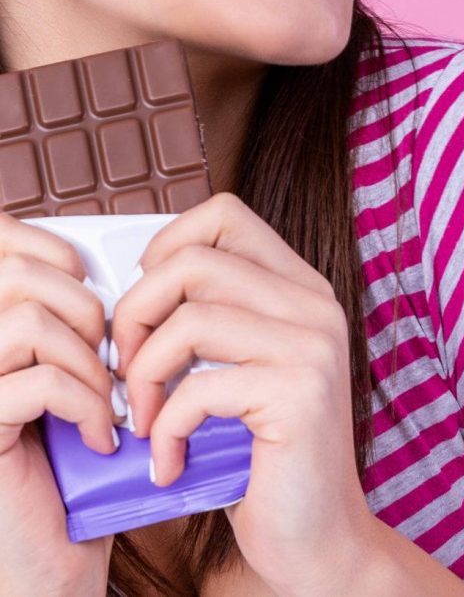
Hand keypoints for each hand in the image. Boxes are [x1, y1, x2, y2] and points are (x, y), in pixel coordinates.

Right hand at [0, 213, 118, 596]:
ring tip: (108, 401)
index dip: (55, 254)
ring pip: (27, 322)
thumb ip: (69, 317)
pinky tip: (99, 438)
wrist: (51, 568)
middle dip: (86, 309)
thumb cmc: (70, 469)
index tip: (94, 300)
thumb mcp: (73, 376)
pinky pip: (37, 382)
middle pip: (17, 271)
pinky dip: (85, 405)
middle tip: (112, 360)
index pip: (1, 240)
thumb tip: (99, 266)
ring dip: (88, 361)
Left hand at [112, 192, 374, 596]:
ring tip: (147, 420)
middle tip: (127, 371)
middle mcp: (313, 304)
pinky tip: (170, 462)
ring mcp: (313, 346)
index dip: (165, 248)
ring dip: (146, 376)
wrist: (320, 541)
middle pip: (192, 261)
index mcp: (299, 287)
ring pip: (190, 320)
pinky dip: (166, 431)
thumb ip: (208, 319)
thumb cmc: (262, 458)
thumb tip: (130, 290)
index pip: (223, 215)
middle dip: (136, 314)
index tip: (146, 307)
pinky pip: (199, 388)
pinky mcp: (301, 394)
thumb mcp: (237, 369)